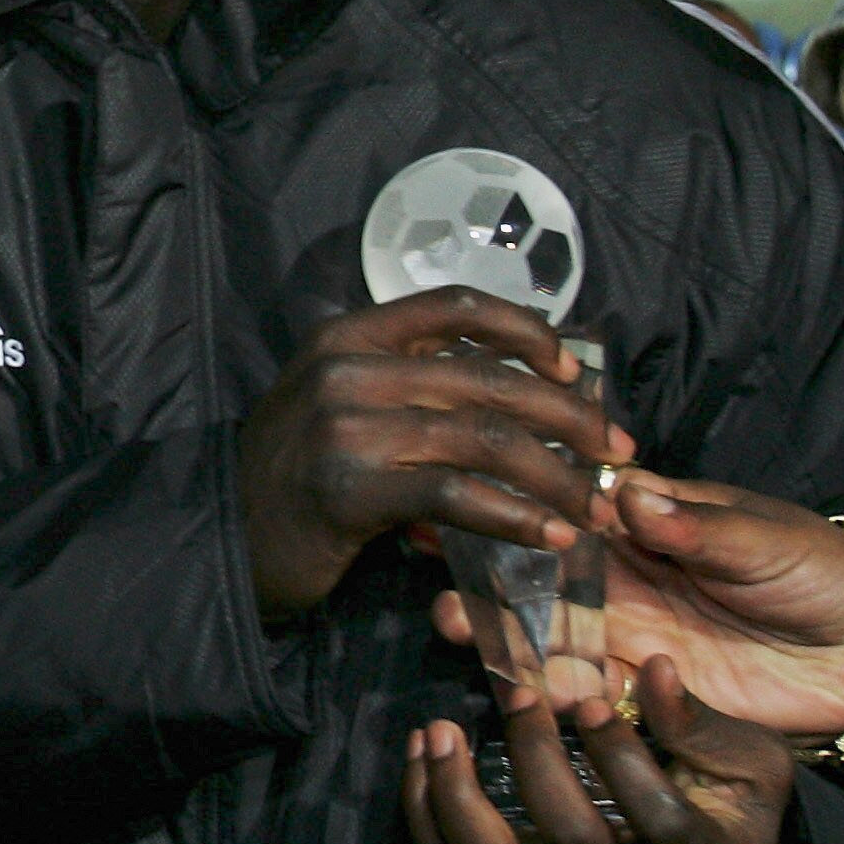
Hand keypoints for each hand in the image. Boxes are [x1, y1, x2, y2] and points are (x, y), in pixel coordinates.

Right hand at [239, 288, 632, 622]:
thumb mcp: (339, 404)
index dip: (526, 332)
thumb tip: (516, 390)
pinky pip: (456, 496)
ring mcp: (346, 427)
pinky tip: (551, 538)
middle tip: (617, 455)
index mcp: (348, 335)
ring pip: (484, 439)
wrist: (225, 537)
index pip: (455, 305)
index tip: (572, 372)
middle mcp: (346, 368)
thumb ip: (407, 385)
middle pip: (488, 380)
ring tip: (594, 508)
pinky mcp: (350, 489)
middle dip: (570, 419)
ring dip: (557, 477)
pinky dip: (516, 517)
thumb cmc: (295, 474)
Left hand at [401, 657, 791, 843]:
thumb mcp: (747, 767)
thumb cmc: (728, 814)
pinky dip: (426, 823)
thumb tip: (657, 669)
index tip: (591, 702)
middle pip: (573, 843)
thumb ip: (701, 722)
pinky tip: (422, 761)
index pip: (663, 821)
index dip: (623, 758)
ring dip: (457, 797)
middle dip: (535, 761)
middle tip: (519, 699)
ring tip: (441, 730)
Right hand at [427, 470, 843, 739]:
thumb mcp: (764, 536)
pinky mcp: (644, 692)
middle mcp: (617, 576)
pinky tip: (514, 683)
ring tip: (451, 622)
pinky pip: (586, 692)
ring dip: (497, 628)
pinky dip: (550, 690)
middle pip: (534, 570)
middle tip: (431, 563)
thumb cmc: (817, 571)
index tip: (453, 486)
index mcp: (639, 522)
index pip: (561, 503)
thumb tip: (628, 490)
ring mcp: (626, 634)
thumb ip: (696, 524)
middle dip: (480, 568)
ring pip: (545, 630)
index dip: (509, 496)